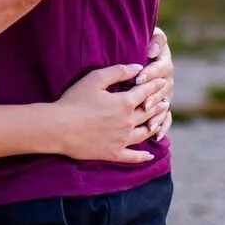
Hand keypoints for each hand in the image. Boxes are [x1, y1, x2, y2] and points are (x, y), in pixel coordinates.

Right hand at [46, 63, 163, 163]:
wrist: (59, 128)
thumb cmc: (74, 100)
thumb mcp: (95, 79)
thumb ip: (119, 71)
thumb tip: (138, 68)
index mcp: (125, 103)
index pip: (146, 92)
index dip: (154, 85)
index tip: (161, 81)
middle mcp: (128, 122)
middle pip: (149, 113)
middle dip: (158, 106)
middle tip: (165, 103)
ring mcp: (122, 140)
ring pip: (145, 133)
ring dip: (154, 127)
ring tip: (159, 122)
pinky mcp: (114, 153)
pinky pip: (133, 157)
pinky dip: (143, 156)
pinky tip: (150, 155)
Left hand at [140, 26, 174, 138]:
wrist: (140, 53)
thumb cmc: (141, 43)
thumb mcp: (150, 37)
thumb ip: (156, 39)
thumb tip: (153, 49)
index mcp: (164, 61)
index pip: (161, 68)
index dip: (151, 73)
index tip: (139, 78)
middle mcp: (167, 78)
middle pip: (163, 90)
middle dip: (153, 98)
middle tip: (143, 104)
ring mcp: (166, 94)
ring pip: (164, 105)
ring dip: (158, 115)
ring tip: (150, 124)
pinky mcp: (162, 106)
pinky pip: (166, 118)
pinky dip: (163, 126)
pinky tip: (157, 135)